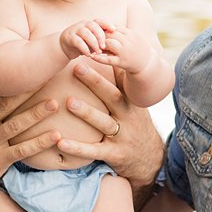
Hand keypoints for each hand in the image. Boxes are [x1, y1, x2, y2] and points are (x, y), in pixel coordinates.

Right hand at [0, 83, 61, 207]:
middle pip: (7, 102)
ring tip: (55, 103)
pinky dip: (39, 142)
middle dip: (28, 89)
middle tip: (47, 76)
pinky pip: (22, 149)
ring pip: (16, 124)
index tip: (27, 64)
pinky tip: (55, 135)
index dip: (9, 76)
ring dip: (37, 113)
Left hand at [55, 63, 161, 187]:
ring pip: (103, 123)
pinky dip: (77, 148)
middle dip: (95, 82)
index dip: (109, 68)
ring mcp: (121, 137)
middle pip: (112, 97)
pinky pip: (94, 151)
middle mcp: (128, 118)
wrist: (150, 160)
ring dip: (87, 112)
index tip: (94, 52)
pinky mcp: (113, 155)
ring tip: (69, 102)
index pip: (120, 83)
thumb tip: (113, 60)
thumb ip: (123, 86)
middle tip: (77, 68)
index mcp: (131, 104)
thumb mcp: (135, 106)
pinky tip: (60, 142)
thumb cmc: (135, 127)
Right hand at [60, 19, 112, 59]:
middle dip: (100, 36)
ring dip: (93, 43)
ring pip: (85, 33)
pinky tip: (88, 54)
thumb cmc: (82, 44)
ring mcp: (75, 30)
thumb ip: (100, 39)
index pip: (99, 21)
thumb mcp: (92, 40)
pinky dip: (84, 48)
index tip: (114, 30)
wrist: (64, 47)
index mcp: (89, 24)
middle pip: (93, 26)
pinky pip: (78, 41)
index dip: (107, 24)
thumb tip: (116, 42)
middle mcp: (82, 25)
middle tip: (104, 47)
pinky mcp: (69, 38)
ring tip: (97, 52)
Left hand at [85, 23, 154, 73]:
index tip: (96, 29)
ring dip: (99, 44)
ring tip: (91, 46)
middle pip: (110, 34)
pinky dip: (99, 58)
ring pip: (109, 44)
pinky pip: (108, 59)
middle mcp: (128, 41)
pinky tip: (91, 56)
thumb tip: (109, 26)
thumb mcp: (133, 37)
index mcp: (130, 34)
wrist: (148, 64)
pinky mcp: (122, 62)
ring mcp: (125, 52)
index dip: (104, 28)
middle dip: (100, 35)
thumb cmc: (138, 49)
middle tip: (90, 37)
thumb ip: (122, 31)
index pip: (114, 27)